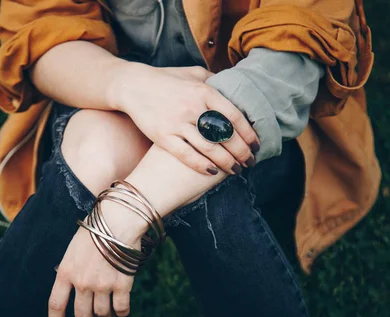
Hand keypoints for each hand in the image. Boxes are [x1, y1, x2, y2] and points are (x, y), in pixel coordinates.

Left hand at [48, 201, 147, 316]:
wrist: (119, 220)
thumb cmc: (97, 229)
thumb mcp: (74, 248)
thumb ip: (71, 269)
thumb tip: (72, 288)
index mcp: (66, 271)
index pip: (55, 304)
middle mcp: (82, 282)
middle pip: (82, 315)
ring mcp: (102, 284)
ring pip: (103, 314)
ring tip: (109, 316)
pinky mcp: (122, 284)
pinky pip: (121, 308)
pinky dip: (121, 313)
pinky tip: (122, 310)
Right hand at [110, 64, 259, 174]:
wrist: (132, 86)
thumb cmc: (166, 80)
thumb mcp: (193, 73)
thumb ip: (214, 80)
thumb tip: (235, 88)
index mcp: (204, 91)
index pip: (234, 117)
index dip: (249, 134)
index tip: (256, 145)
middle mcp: (193, 108)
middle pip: (225, 136)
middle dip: (241, 152)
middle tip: (250, 162)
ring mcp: (177, 123)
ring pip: (209, 148)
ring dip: (226, 162)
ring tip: (236, 170)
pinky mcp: (163, 136)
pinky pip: (186, 155)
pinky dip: (201, 165)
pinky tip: (213, 171)